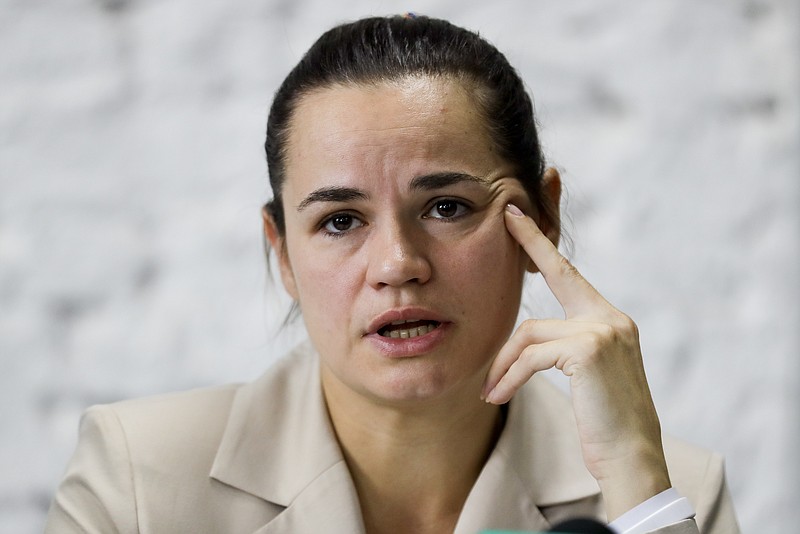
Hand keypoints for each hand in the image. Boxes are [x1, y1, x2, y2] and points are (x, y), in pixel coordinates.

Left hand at [482, 203, 670, 519]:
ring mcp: (603, 330)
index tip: (521, 217)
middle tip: (507, 217)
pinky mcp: (588, 350)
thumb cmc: (605, 423)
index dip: (544, 245)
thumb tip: (528, 338)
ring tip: (491, 391)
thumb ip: (567, 346)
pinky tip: (497, 397)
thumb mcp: (588, 376)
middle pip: (556, 278)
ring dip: (503, 363)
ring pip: (529, 332)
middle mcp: (612, 318)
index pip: (571, 274)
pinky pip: (530, 356)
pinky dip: (508, 377)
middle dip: (531, 241)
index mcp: (611, 321)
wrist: (632, 459)